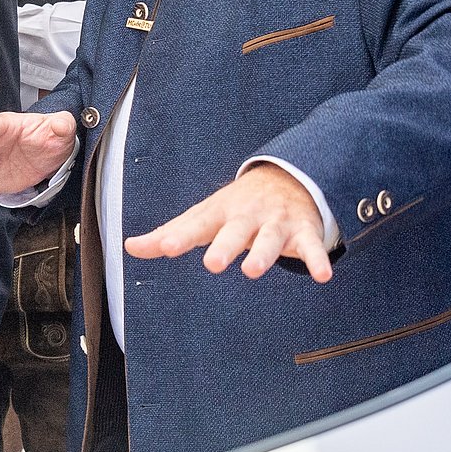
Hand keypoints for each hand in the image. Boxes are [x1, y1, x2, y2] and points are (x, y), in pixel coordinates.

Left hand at [125, 163, 333, 281]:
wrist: (287, 176)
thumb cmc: (236, 205)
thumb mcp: (202, 216)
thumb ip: (169, 233)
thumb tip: (129, 247)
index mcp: (219, 213)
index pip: (196, 225)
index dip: (179, 236)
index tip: (162, 246)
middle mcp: (246, 216)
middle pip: (234, 231)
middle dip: (225, 246)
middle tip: (212, 264)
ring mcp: (275, 223)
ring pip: (270, 239)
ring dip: (263, 254)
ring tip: (253, 271)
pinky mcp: (302, 232)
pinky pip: (311, 247)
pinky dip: (316, 259)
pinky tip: (321, 275)